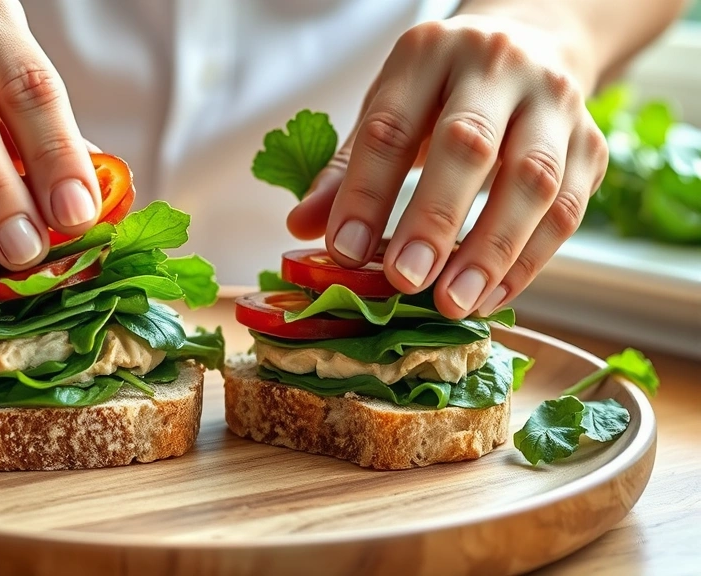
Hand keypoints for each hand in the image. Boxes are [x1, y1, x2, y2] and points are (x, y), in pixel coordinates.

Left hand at [287, 14, 607, 318]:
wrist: (533, 45)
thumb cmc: (443, 89)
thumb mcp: (388, 107)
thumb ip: (347, 167)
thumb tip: (302, 226)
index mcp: (429, 53)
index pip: (391, 127)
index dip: (366, 193)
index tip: (343, 251)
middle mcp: (497, 67)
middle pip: (468, 145)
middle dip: (433, 219)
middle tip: (405, 280)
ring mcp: (554, 103)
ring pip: (532, 180)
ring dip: (491, 251)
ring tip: (453, 303)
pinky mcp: (591, 144)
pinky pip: (567, 209)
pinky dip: (530, 260)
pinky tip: (492, 296)